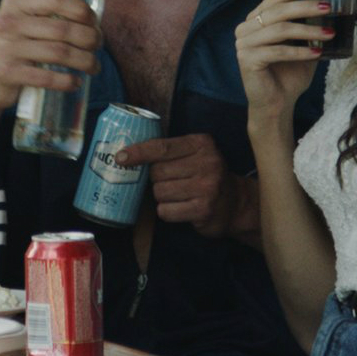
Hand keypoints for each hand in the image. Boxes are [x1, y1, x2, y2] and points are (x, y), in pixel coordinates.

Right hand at [0, 0, 101, 114]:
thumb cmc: (13, 46)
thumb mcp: (20, 22)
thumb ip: (46, 14)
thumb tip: (91, 18)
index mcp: (14, 4)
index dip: (80, 9)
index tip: (94, 21)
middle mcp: (9, 23)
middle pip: (62, 29)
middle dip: (89, 38)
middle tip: (98, 45)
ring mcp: (7, 49)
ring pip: (59, 53)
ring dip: (85, 61)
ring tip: (94, 66)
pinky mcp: (8, 74)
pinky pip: (47, 78)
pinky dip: (67, 81)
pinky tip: (76, 82)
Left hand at [116, 134, 250, 238]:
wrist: (236, 203)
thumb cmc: (206, 175)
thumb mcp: (195, 154)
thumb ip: (170, 151)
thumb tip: (127, 155)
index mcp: (201, 144)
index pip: (162, 147)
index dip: (138, 152)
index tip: (120, 157)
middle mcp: (207, 162)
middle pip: (157, 172)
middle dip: (156, 179)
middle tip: (171, 180)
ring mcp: (206, 187)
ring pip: (160, 192)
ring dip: (162, 196)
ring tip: (178, 195)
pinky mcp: (203, 210)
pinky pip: (166, 211)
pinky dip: (168, 211)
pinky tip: (182, 208)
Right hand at [235, 0, 332, 123]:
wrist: (277, 104)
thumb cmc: (289, 74)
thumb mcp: (302, 45)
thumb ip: (308, 27)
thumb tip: (331, 7)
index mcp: (256, 20)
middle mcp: (246, 28)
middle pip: (277, 10)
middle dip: (305, 6)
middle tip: (328, 6)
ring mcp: (244, 44)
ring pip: (280, 29)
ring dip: (308, 31)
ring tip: (329, 33)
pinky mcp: (247, 60)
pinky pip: (278, 51)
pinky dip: (300, 52)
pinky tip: (317, 53)